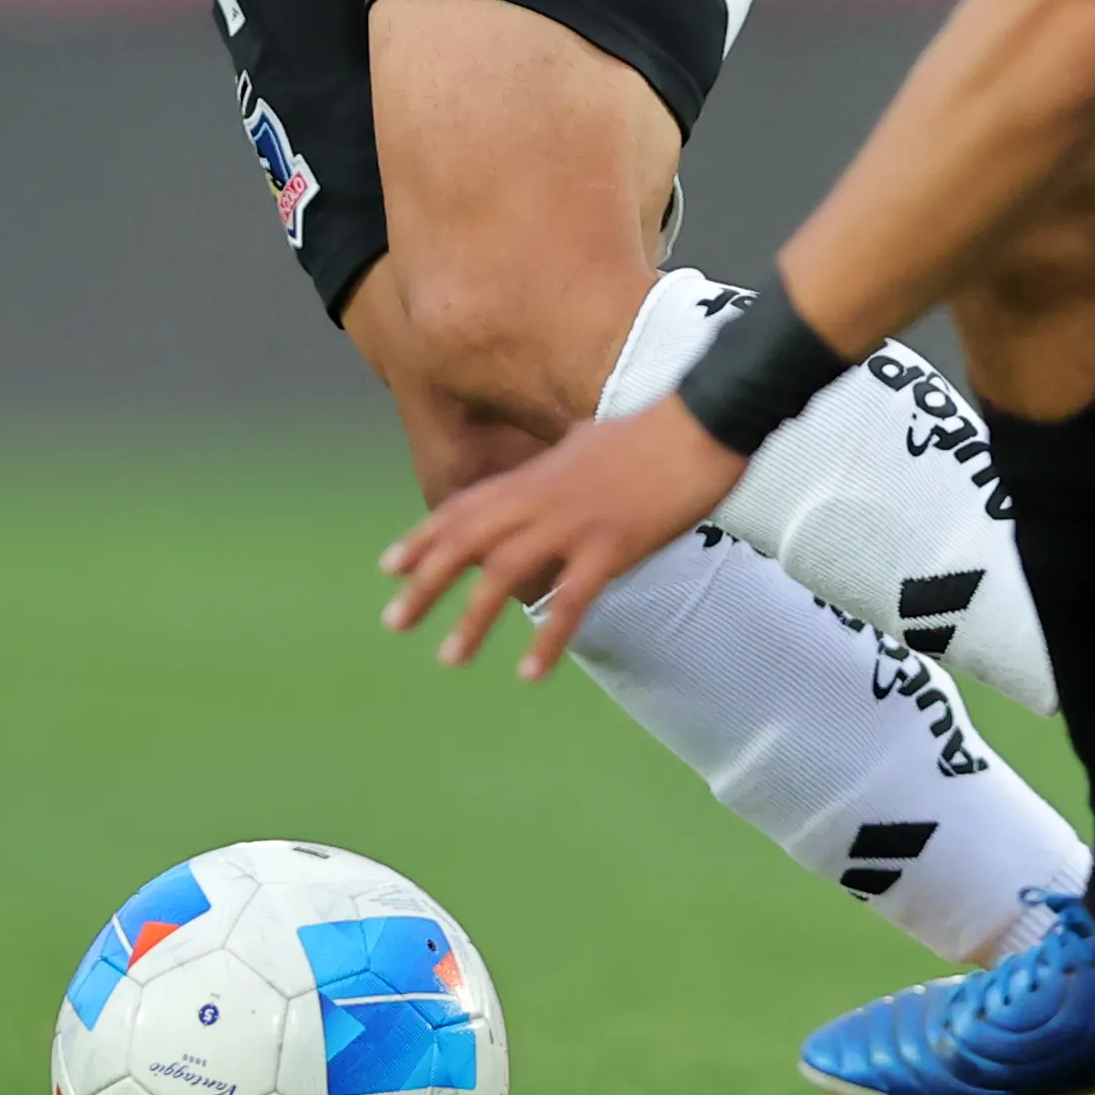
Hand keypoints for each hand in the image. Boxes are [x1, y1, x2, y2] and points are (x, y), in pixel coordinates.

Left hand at [376, 400, 746, 679]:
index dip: (424, 538)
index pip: (465, 507)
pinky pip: (571, 599)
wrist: (704, 422)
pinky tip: (529, 672)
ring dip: (473, 618)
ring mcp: (575, 522)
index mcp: (537, 475)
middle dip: (426, 582)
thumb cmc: (655, 431)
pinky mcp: (612, 545)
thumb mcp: (587, 444)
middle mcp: (543, 499)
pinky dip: (548, 638)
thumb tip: (549, 474)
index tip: (390, 567)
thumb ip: (559, 467)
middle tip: (394, 621)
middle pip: (468, 542)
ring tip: (450, 658)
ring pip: (505, 573)